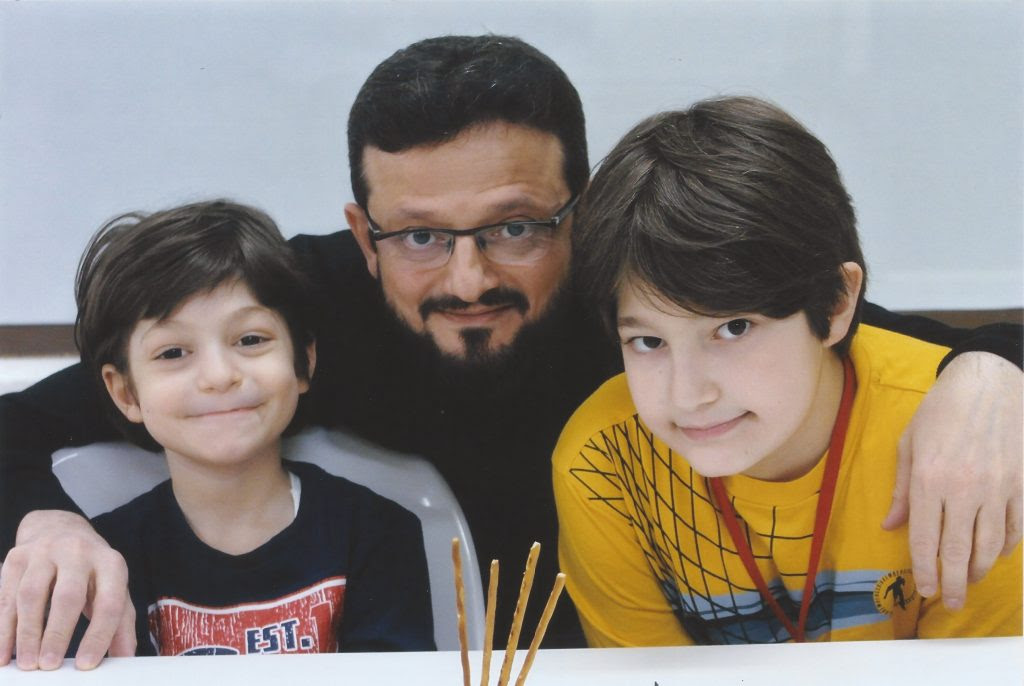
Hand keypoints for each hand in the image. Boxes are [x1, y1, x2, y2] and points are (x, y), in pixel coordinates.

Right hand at [0, 510, 134, 669]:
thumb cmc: (91, 571)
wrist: (60, 529)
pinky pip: (6, 596)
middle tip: (50, 666)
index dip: (99, 635)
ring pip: (31, 595)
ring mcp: (45, 551)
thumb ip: (121, 623)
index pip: (110, 602)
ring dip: (27, 634)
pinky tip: (5, 652)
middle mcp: (79, 552)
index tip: (86, 664)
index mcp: (111, 563)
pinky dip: (4, 628)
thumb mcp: (113, 589)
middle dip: (58, 634)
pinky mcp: (17, 557)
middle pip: (68, 596)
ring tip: (27, 664)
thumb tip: (125, 659)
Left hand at [883, 351, 1022, 608]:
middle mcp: (964, 488)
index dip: (925, 569)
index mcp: (930, 479)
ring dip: (979, 569)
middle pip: (958, 550)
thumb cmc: (941, 411)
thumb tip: (891, 526)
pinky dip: (1006, 547)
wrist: (990, 383)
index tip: (926, 590)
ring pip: (990, 544)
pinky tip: (994, 555)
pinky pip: (1016, 527)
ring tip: (969, 581)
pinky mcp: (1022, 484)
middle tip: (951, 603)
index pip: (925, 537)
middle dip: (954, 582)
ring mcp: (997, 488)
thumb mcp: (909, 444)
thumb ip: (902, 490)